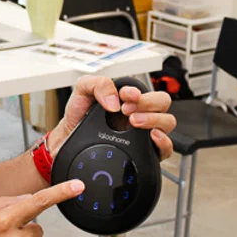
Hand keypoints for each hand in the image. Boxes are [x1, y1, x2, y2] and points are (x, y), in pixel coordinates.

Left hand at [52, 76, 175, 159]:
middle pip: (163, 103)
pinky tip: (151, 136)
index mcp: (129, 98)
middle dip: (148, 103)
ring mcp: (144, 132)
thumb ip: (98, 84)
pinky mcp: (144, 151)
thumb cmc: (79, 114)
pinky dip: (163, 141)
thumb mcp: (83, 90)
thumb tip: (116, 100)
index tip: (125, 96)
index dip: (138, 92)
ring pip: (167, 122)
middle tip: (127, 110)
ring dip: (154, 120)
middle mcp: (140, 113)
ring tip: (133, 122)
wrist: (69, 138)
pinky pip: (166, 148)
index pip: (147, 89)